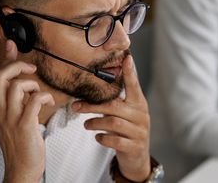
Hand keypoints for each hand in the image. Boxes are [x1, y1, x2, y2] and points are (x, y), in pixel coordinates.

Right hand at [0, 40, 54, 182]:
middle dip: (18, 65)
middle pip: (1, 75)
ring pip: (17, 86)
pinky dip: (43, 96)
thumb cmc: (22, 142)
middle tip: (32, 69)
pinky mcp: (24, 126)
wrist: (21, 168)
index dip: (6, 57)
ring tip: (41, 95)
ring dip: (34, 85)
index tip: (12, 43)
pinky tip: (49, 102)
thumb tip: (23, 78)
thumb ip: (18, 96)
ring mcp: (10, 118)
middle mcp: (0, 110)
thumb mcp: (15, 116)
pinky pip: (33, 101)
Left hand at [71, 55, 150, 181]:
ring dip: (95, 122)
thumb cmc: (126, 130)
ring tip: (85, 124)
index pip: (134, 85)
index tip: (126, 58)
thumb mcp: (125, 114)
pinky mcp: (135, 147)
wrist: (137, 157)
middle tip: (75, 106)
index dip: (130, 73)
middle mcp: (141, 115)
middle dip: (92, 105)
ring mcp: (140, 132)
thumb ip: (115, 101)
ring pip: (114, 122)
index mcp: (139, 103)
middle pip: (115, 106)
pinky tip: (97, 137)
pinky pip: (116, 141)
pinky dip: (103, 138)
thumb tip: (92, 87)